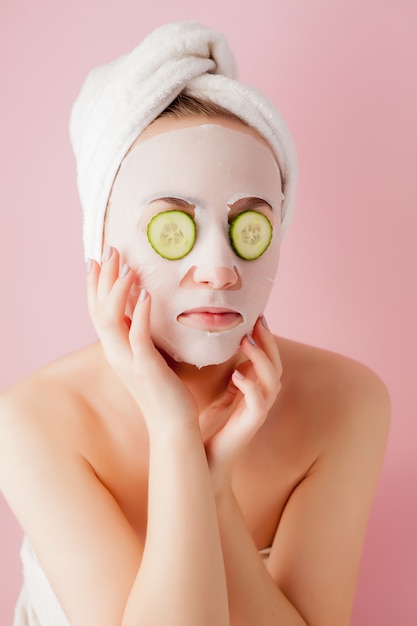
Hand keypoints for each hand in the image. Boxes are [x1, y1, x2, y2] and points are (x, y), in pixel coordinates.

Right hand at [87, 247, 197, 432]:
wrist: (173, 426)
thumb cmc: (166, 391)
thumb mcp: (149, 358)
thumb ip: (143, 336)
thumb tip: (145, 311)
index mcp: (116, 350)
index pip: (97, 312)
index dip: (95, 285)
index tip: (97, 258)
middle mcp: (116, 353)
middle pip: (99, 310)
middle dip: (103, 278)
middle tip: (110, 250)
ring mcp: (128, 361)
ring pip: (111, 320)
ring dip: (117, 291)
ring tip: (126, 266)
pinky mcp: (146, 368)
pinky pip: (137, 336)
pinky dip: (138, 313)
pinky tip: (145, 294)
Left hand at [202, 317, 281, 486]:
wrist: (202, 461)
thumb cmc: (205, 425)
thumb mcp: (211, 390)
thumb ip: (216, 369)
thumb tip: (204, 340)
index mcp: (252, 387)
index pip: (266, 357)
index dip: (264, 336)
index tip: (255, 314)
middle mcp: (260, 397)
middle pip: (276, 363)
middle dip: (268, 340)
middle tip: (257, 319)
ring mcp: (257, 411)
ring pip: (273, 380)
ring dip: (261, 358)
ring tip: (247, 341)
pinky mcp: (250, 425)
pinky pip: (259, 403)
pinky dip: (251, 387)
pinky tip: (237, 375)